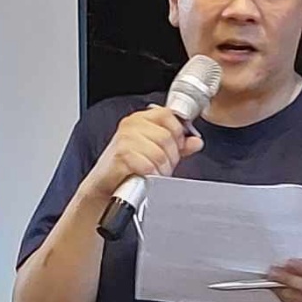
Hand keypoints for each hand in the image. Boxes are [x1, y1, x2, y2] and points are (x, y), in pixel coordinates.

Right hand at [82, 106, 202, 204]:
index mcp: (140, 118)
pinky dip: (152, 175)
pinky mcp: (121, 156)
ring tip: (156, 174)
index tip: (177, 147)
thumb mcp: (156, 152)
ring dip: (163, 169)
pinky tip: (147, 178)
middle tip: (165, 166)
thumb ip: (178, 145)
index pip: (169, 116)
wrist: (105, 185)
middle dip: (172, 156)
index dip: (178, 133)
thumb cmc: (127, 168)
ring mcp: (125, 139)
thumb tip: (196, 141)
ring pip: (160, 152)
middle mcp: (131, 125)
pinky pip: (148, 165)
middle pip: (167, 136)